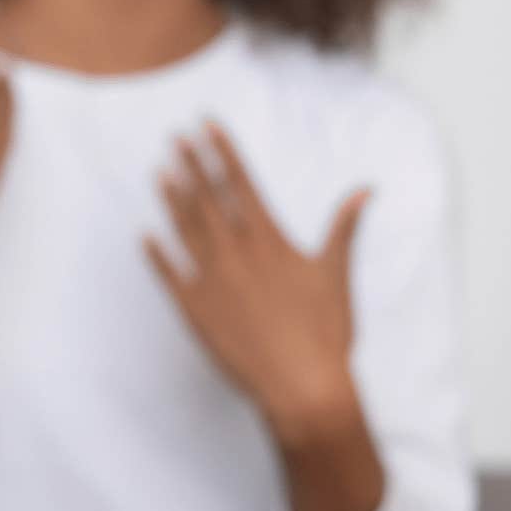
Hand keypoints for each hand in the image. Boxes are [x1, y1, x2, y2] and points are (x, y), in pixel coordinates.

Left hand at [146, 121, 372, 445]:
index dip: (223, 151)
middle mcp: (237, 253)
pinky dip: (156, 254)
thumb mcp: (337, 273)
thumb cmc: (327, 332)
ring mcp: (212, 280)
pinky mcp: (195, 308)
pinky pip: (169, 275)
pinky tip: (144, 236)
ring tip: (159, 172)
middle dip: (191, 165)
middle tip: (174, 137)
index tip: (206, 124)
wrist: (303, 386)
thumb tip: (366, 189)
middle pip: (207, 199)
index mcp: (270, 241)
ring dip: (172, 199)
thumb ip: (345, 227)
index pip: (241, 183)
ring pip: (186, 229)